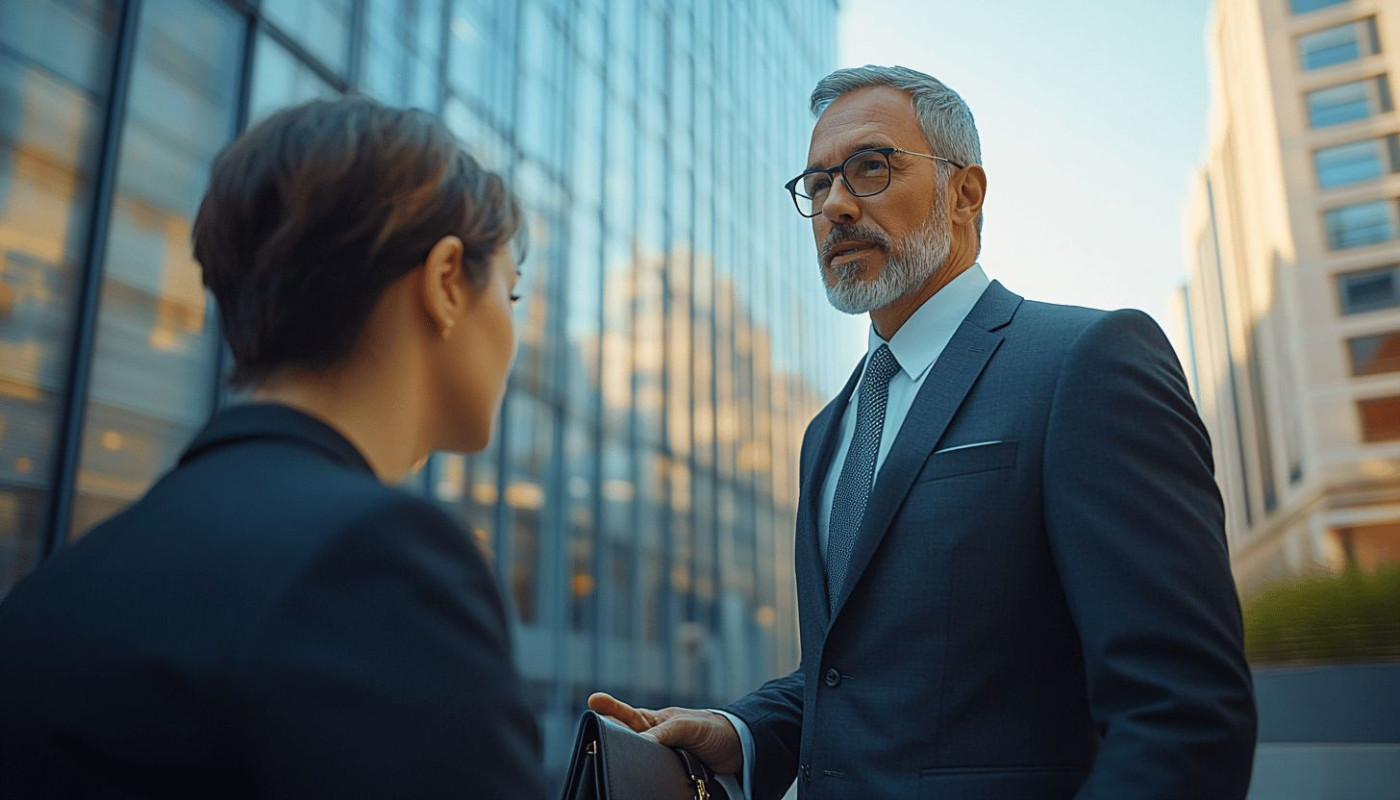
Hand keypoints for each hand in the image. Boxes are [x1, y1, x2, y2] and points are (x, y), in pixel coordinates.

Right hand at [587, 692, 742, 774]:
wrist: (739, 751)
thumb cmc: (712, 729)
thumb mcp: (688, 726)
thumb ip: (665, 732)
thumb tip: (642, 743)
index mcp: (655, 720)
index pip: (626, 713)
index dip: (609, 707)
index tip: (593, 701)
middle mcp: (653, 737)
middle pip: (625, 739)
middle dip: (610, 740)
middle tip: (592, 742)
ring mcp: (660, 755)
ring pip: (637, 760)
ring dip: (629, 763)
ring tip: (614, 767)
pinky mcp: (669, 773)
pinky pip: (652, 775)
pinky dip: (646, 778)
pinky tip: (640, 782)